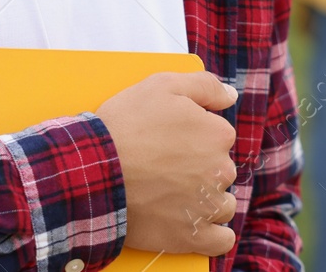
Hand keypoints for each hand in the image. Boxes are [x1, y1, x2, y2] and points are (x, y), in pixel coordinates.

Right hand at [97, 72, 240, 255]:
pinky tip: (197, 226)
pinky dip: (213, 235)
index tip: (172, 141)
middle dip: (201, 168)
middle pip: (221, 169)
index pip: (219, 136)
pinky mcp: (193, 237)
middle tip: (167, 167)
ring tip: (174, 196)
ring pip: (222, 203)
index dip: (196, 136)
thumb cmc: (125, 126)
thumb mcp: (162, 85)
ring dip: (206, 201)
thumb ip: (204, 86)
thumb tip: (231, 95)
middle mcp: (220, 170)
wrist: (94, 171)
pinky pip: (221, 240)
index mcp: (217, 134)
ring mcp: (208, 206)